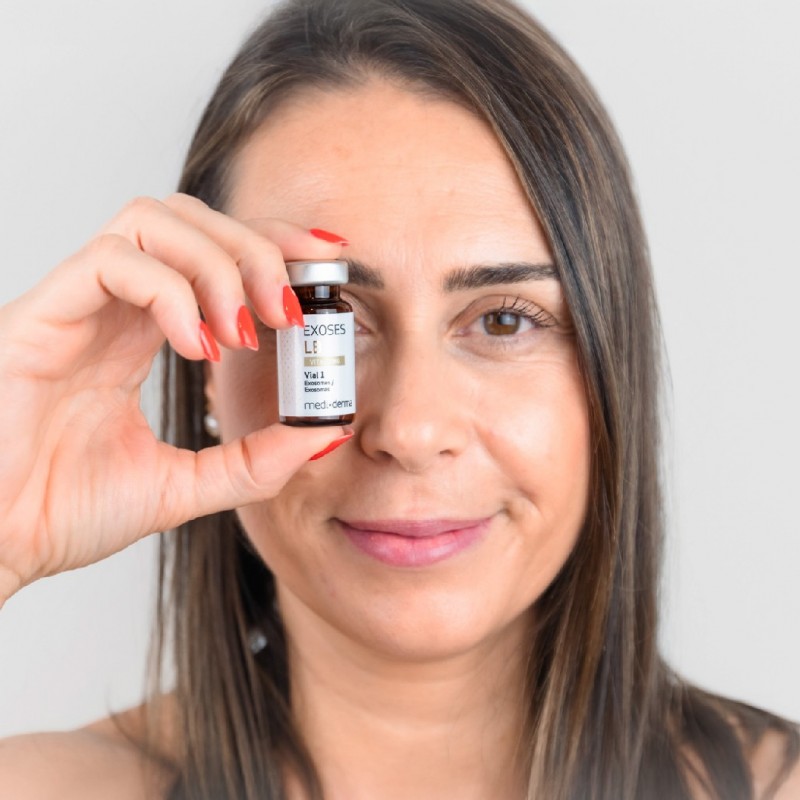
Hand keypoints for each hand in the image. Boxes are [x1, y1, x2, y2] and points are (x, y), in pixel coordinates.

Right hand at [0, 194, 350, 603]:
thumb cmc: (62, 511)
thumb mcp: (185, 485)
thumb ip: (253, 462)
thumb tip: (322, 434)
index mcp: (141, 334)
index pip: (211, 252)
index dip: (270, 243)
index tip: (323, 262)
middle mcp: (111, 308)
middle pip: (190, 218)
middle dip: (255, 248)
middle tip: (287, 311)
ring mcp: (75, 306)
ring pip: (151, 221)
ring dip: (217, 263)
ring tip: (242, 329)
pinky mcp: (40, 317)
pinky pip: (110, 262)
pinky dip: (169, 292)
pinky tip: (195, 345)